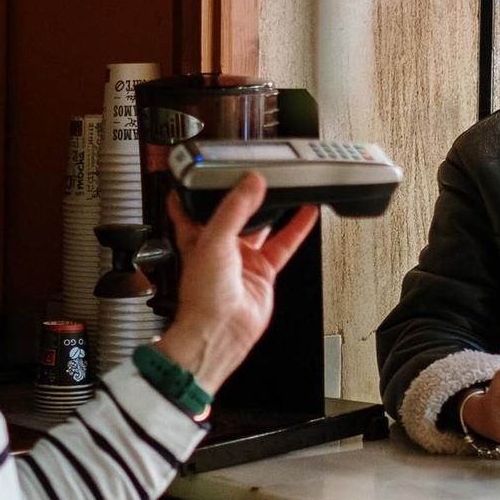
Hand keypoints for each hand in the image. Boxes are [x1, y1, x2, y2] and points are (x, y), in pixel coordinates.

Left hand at [154, 174, 317, 392]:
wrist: (220, 331)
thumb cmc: (202, 296)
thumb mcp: (213, 240)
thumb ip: (233, 209)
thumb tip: (251, 183)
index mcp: (196, 237)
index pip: (193, 206)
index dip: (199, 188)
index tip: (207, 168)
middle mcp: (219, 247)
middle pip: (234, 214)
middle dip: (245, 196)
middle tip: (258, 174)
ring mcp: (242, 260)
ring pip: (262, 227)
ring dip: (273, 209)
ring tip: (286, 186)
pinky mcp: (263, 272)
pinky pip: (283, 245)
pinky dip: (296, 228)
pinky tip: (306, 213)